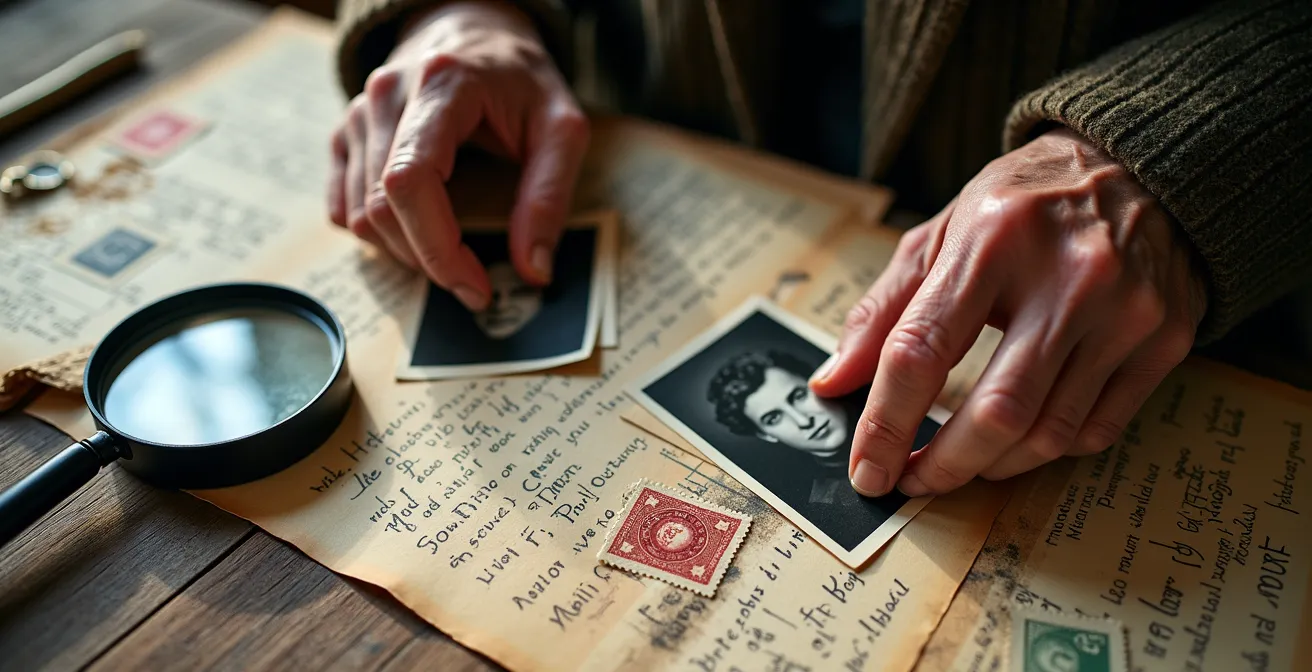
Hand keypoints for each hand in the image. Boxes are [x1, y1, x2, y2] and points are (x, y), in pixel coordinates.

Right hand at [327, 0, 588, 309]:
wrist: (474, 29)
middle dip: (428, 261)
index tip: (476, 287)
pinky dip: (377, 234)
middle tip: (474, 283)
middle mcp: (386, 95)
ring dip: (405, 252)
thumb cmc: (519, 78)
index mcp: (441, 84)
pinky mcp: (345, 133)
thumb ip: (550, 197)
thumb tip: (533, 269)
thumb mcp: (561, 128)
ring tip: (452, 254)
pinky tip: (418, 230)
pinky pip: (343, 206)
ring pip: (358, 214)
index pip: (411, 181)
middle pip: (381, 207)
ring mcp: (358, 113)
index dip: (438, 248)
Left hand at [810, 128, 1208, 496]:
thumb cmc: (1022, 205)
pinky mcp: (1166, 338)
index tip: (867, 468)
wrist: (1139, 165)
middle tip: (913, 482)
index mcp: (993, 239)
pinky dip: (1048, 450)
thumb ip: (883, 311)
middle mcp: (1067, 276)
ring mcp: (1126, 310)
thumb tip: (833, 385)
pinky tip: (1022, 438)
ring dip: (992, 466)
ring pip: (1049, 433)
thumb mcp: (941, 234)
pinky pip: (1097, 429)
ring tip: (963, 463)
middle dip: (944, 466)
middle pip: (996, 411)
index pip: (922, 351)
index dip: (886, 424)